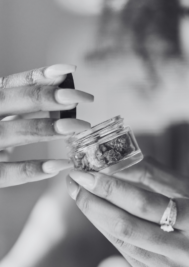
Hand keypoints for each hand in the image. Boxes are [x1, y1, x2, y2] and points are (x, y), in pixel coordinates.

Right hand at [0, 64, 93, 187]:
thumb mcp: (3, 112)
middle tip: (81, 97)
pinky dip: (32, 169)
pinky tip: (58, 165)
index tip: (69, 70)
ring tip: (77, 127)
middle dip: (47, 97)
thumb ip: (23, 102)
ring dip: (45, 128)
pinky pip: (5, 173)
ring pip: (10, 132)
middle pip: (11, 101)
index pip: (13, 83)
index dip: (40, 76)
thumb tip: (63, 87)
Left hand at [66, 158, 188, 266]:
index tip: (86, 171)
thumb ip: (163, 177)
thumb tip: (128, 158)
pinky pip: (127, 252)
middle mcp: (183, 250)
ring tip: (80, 195)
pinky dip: (110, 230)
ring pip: (122, 240)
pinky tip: (100, 214)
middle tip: (73, 181)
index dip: (111, 186)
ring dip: (96, 216)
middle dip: (93, 201)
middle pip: (127, 224)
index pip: (145, 201)